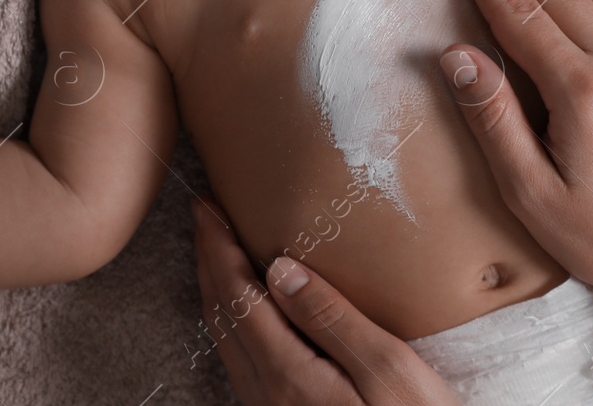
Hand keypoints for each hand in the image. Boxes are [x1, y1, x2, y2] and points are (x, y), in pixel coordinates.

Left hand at [191, 197, 457, 404]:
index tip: (205, 206)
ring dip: (217, 290)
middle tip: (204, 215)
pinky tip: (248, 311)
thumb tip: (280, 269)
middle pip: (221, 316)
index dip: (218, 247)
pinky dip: (233, 320)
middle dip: (209, 261)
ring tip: (218, 251)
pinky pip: (242, 360)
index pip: (237, 295)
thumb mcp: (388, 369)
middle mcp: (266, 395)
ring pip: (226, 341)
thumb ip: (331, 318)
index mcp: (288, 374)